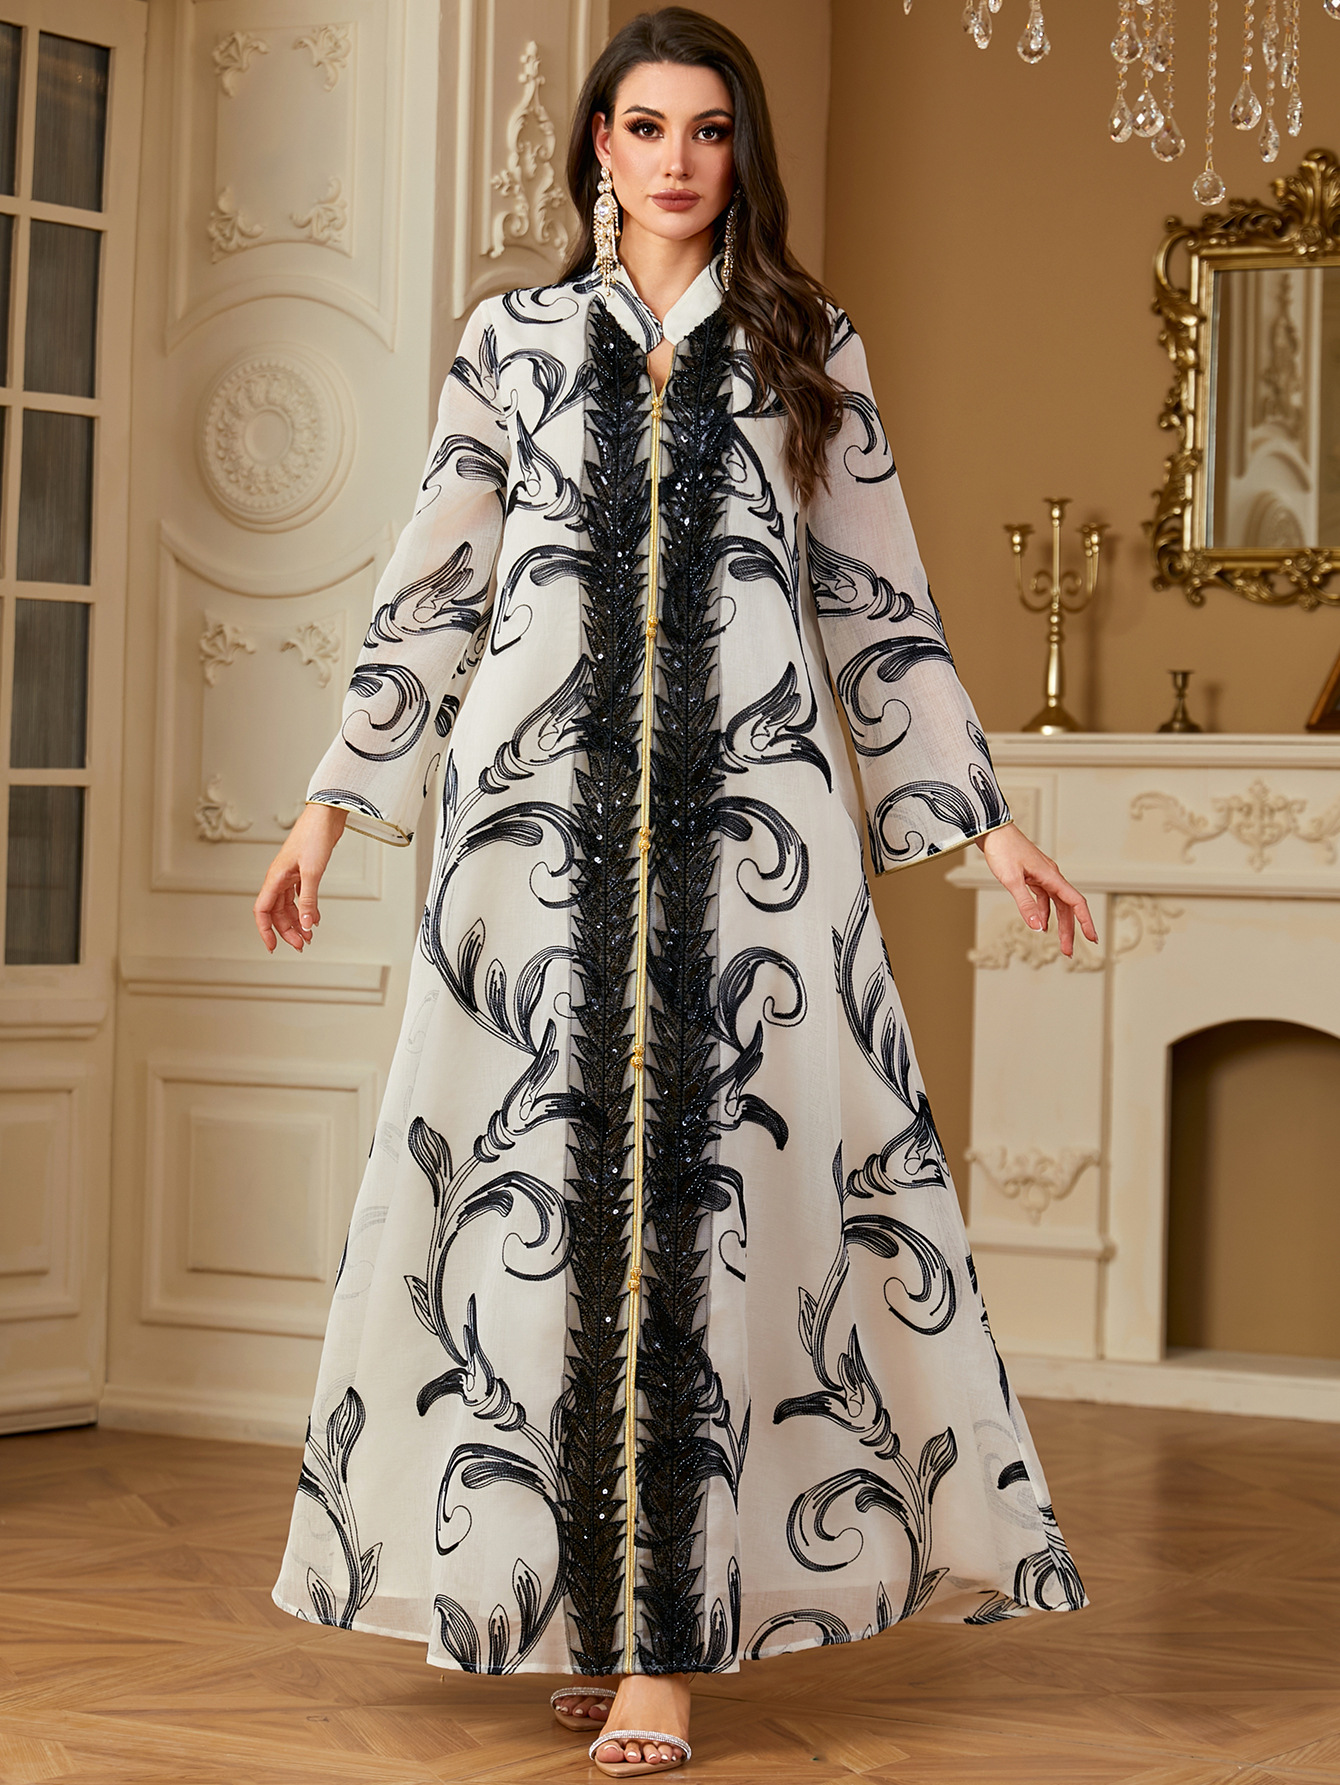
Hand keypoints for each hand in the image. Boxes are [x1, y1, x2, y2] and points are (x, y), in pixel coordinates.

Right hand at [254, 803, 347, 953]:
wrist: (326, 816)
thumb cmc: (314, 836)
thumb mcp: (312, 872)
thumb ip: (308, 900)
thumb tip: (306, 924)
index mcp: (275, 878)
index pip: (262, 911)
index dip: (265, 930)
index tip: (273, 947)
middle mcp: (279, 878)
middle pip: (276, 912)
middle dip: (287, 930)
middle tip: (301, 944)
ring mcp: (291, 875)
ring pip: (288, 906)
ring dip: (297, 922)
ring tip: (309, 935)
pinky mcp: (303, 871)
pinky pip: (299, 897)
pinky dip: (306, 909)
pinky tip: (314, 918)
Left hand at [976, 822, 1096, 957]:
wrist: (993, 831)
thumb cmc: (1002, 850)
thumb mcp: (1012, 880)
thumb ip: (1026, 904)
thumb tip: (1039, 927)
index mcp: (1051, 876)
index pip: (1075, 902)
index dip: (1085, 921)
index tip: (1092, 938)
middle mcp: (1051, 876)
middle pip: (1067, 908)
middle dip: (1070, 931)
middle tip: (1069, 952)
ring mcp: (1043, 876)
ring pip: (1057, 905)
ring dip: (1059, 924)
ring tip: (1060, 944)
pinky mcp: (1033, 876)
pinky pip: (1044, 898)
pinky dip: (1045, 912)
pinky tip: (1042, 924)